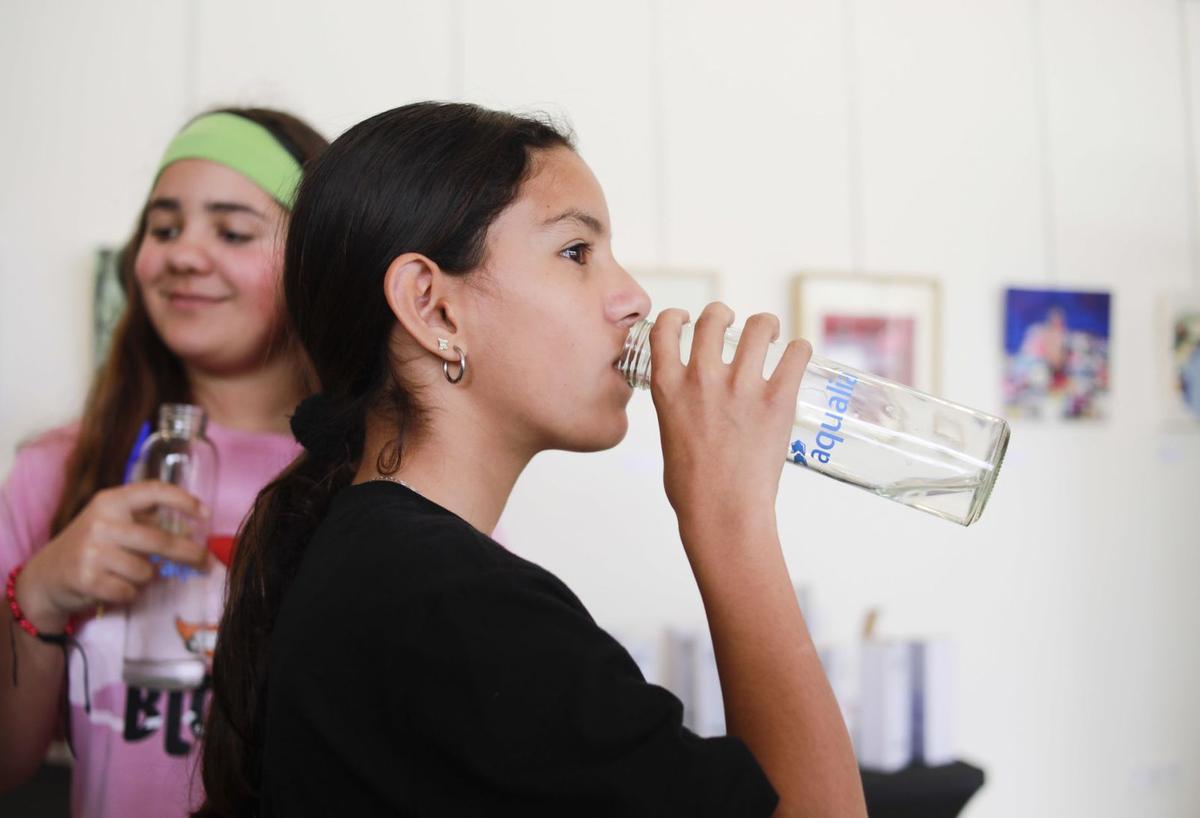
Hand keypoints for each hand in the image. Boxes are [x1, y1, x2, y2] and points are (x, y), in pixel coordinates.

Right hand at [16, 482, 209, 631]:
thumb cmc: (92, 546)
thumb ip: (146, 519)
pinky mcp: (87, 579)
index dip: (183, 500)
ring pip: (146, 571)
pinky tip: (114, 586)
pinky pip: (129, 591)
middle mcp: (102, 522)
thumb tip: (193, 530)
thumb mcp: (112, 521)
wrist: (47, 575)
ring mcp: (92, 551)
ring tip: (127, 574)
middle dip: (189, 554)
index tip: (205, 514)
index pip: (153, 491)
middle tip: (206, 563)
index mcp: (111, 501)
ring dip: (145, 578)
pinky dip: (129, 593)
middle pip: (160, 540)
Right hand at [649, 303, 811, 542]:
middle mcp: (702, 378)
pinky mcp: (777, 400)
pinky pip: (796, 355)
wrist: (721, 513)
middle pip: (713, 318)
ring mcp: (741, 387)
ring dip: (765, 325)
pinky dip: (799, 350)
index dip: (677, 316)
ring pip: (758, 326)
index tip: (688, 319)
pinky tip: (797, 355)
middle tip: (736, 326)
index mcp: (668, 387)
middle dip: (724, 314)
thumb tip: (693, 407)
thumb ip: (679, 410)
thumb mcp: (669, 436)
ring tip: (771, 335)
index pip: (665, 328)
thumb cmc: (692, 488)